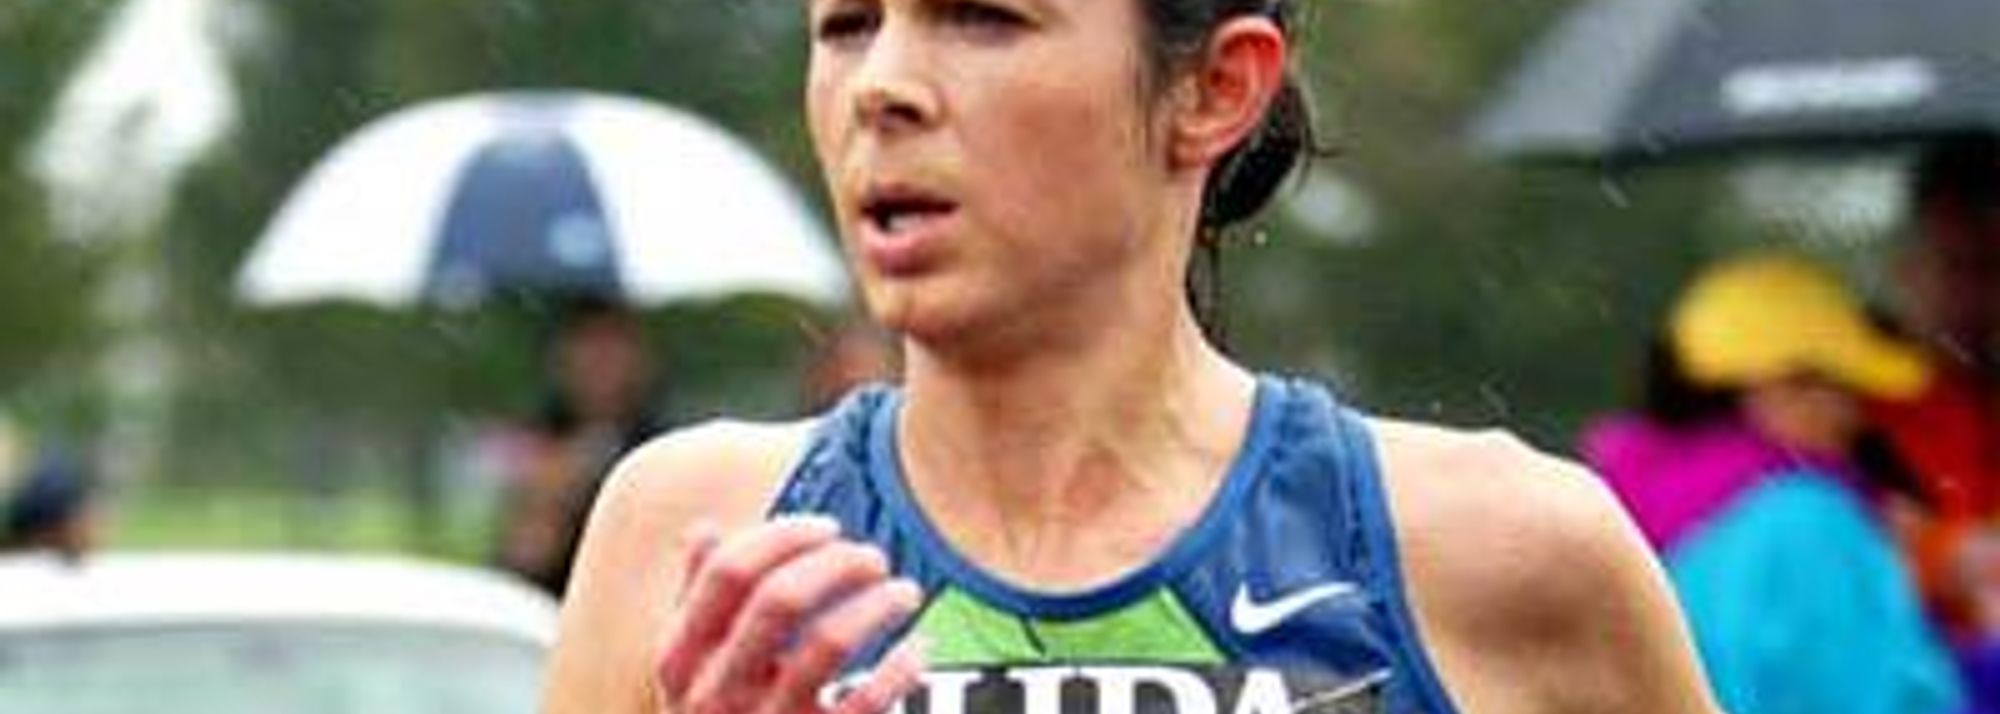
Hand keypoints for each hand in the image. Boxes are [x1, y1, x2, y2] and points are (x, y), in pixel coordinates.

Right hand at [655, 516, 926, 713]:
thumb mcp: (692, 672)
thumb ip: (696, 603)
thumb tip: (703, 530)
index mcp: (681, 659)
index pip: (728, 572)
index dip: (784, 535)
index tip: (828, 527)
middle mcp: (715, 694)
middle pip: (778, 598)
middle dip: (837, 562)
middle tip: (874, 557)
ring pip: (828, 643)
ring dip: (877, 605)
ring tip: (906, 592)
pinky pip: (866, 703)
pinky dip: (901, 668)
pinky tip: (919, 648)